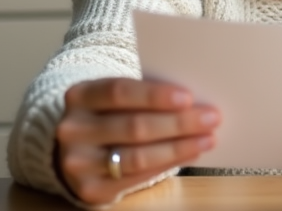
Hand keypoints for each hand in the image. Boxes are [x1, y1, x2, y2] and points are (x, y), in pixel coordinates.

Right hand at [54, 78, 219, 204]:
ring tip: (207, 139)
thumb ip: (140, 95)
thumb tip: (190, 101)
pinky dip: (166, 165)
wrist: (71, 149)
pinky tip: (188, 154)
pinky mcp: (90, 190)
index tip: (188, 97)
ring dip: (178, 148)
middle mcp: (73, 130)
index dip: (155, 95)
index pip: (119, 92)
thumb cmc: (105, 114)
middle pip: (133, 126)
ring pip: (137, 157)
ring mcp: (78, 163)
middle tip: (210, 118)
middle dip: (178, 123)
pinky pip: (136, 178)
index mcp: (79, 96)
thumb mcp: (110, 97)